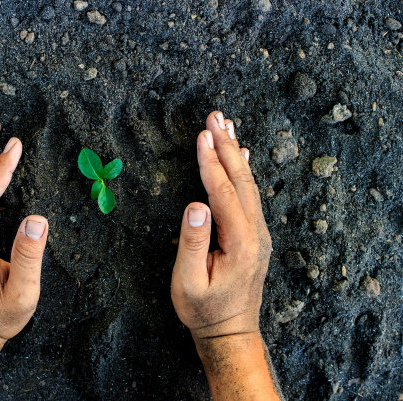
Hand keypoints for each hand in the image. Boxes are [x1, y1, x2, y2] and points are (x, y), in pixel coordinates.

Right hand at [171, 110, 271, 340]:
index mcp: (240, 242)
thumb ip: (192, 243)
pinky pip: (250, 195)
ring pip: (248, 184)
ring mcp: (259, 233)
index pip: (223, 193)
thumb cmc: (204, 310)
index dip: (210, 163)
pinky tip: (242, 156)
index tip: (201, 135)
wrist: (230, 332)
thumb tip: (194, 204)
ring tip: (225, 125)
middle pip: (240, 181)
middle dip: (226, 146)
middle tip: (215, 116)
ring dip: (235, 153)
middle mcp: (256, 233)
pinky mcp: (255, 235)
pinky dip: (243, 171)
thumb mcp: (188, 282)